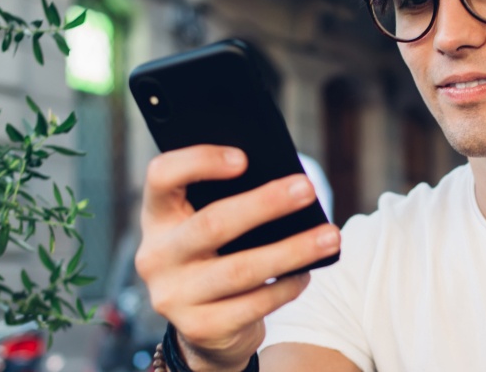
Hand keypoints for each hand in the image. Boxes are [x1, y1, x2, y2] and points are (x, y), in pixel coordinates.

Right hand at [135, 145, 340, 371]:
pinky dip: (286, 287)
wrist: (204, 327)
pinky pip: (253, 304)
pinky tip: (306, 274)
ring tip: (330, 237)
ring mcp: (174, 296)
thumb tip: (285, 184)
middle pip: (211, 224)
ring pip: (241, 269)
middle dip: (264, 204)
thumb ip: (224, 203)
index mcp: (157, 217)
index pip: (161, 177)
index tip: (244, 159)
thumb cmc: (215, 257)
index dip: (198, 162)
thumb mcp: (205, 229)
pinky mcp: (199, 328)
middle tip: (307, 189)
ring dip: (292, 251)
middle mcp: (156, 256)